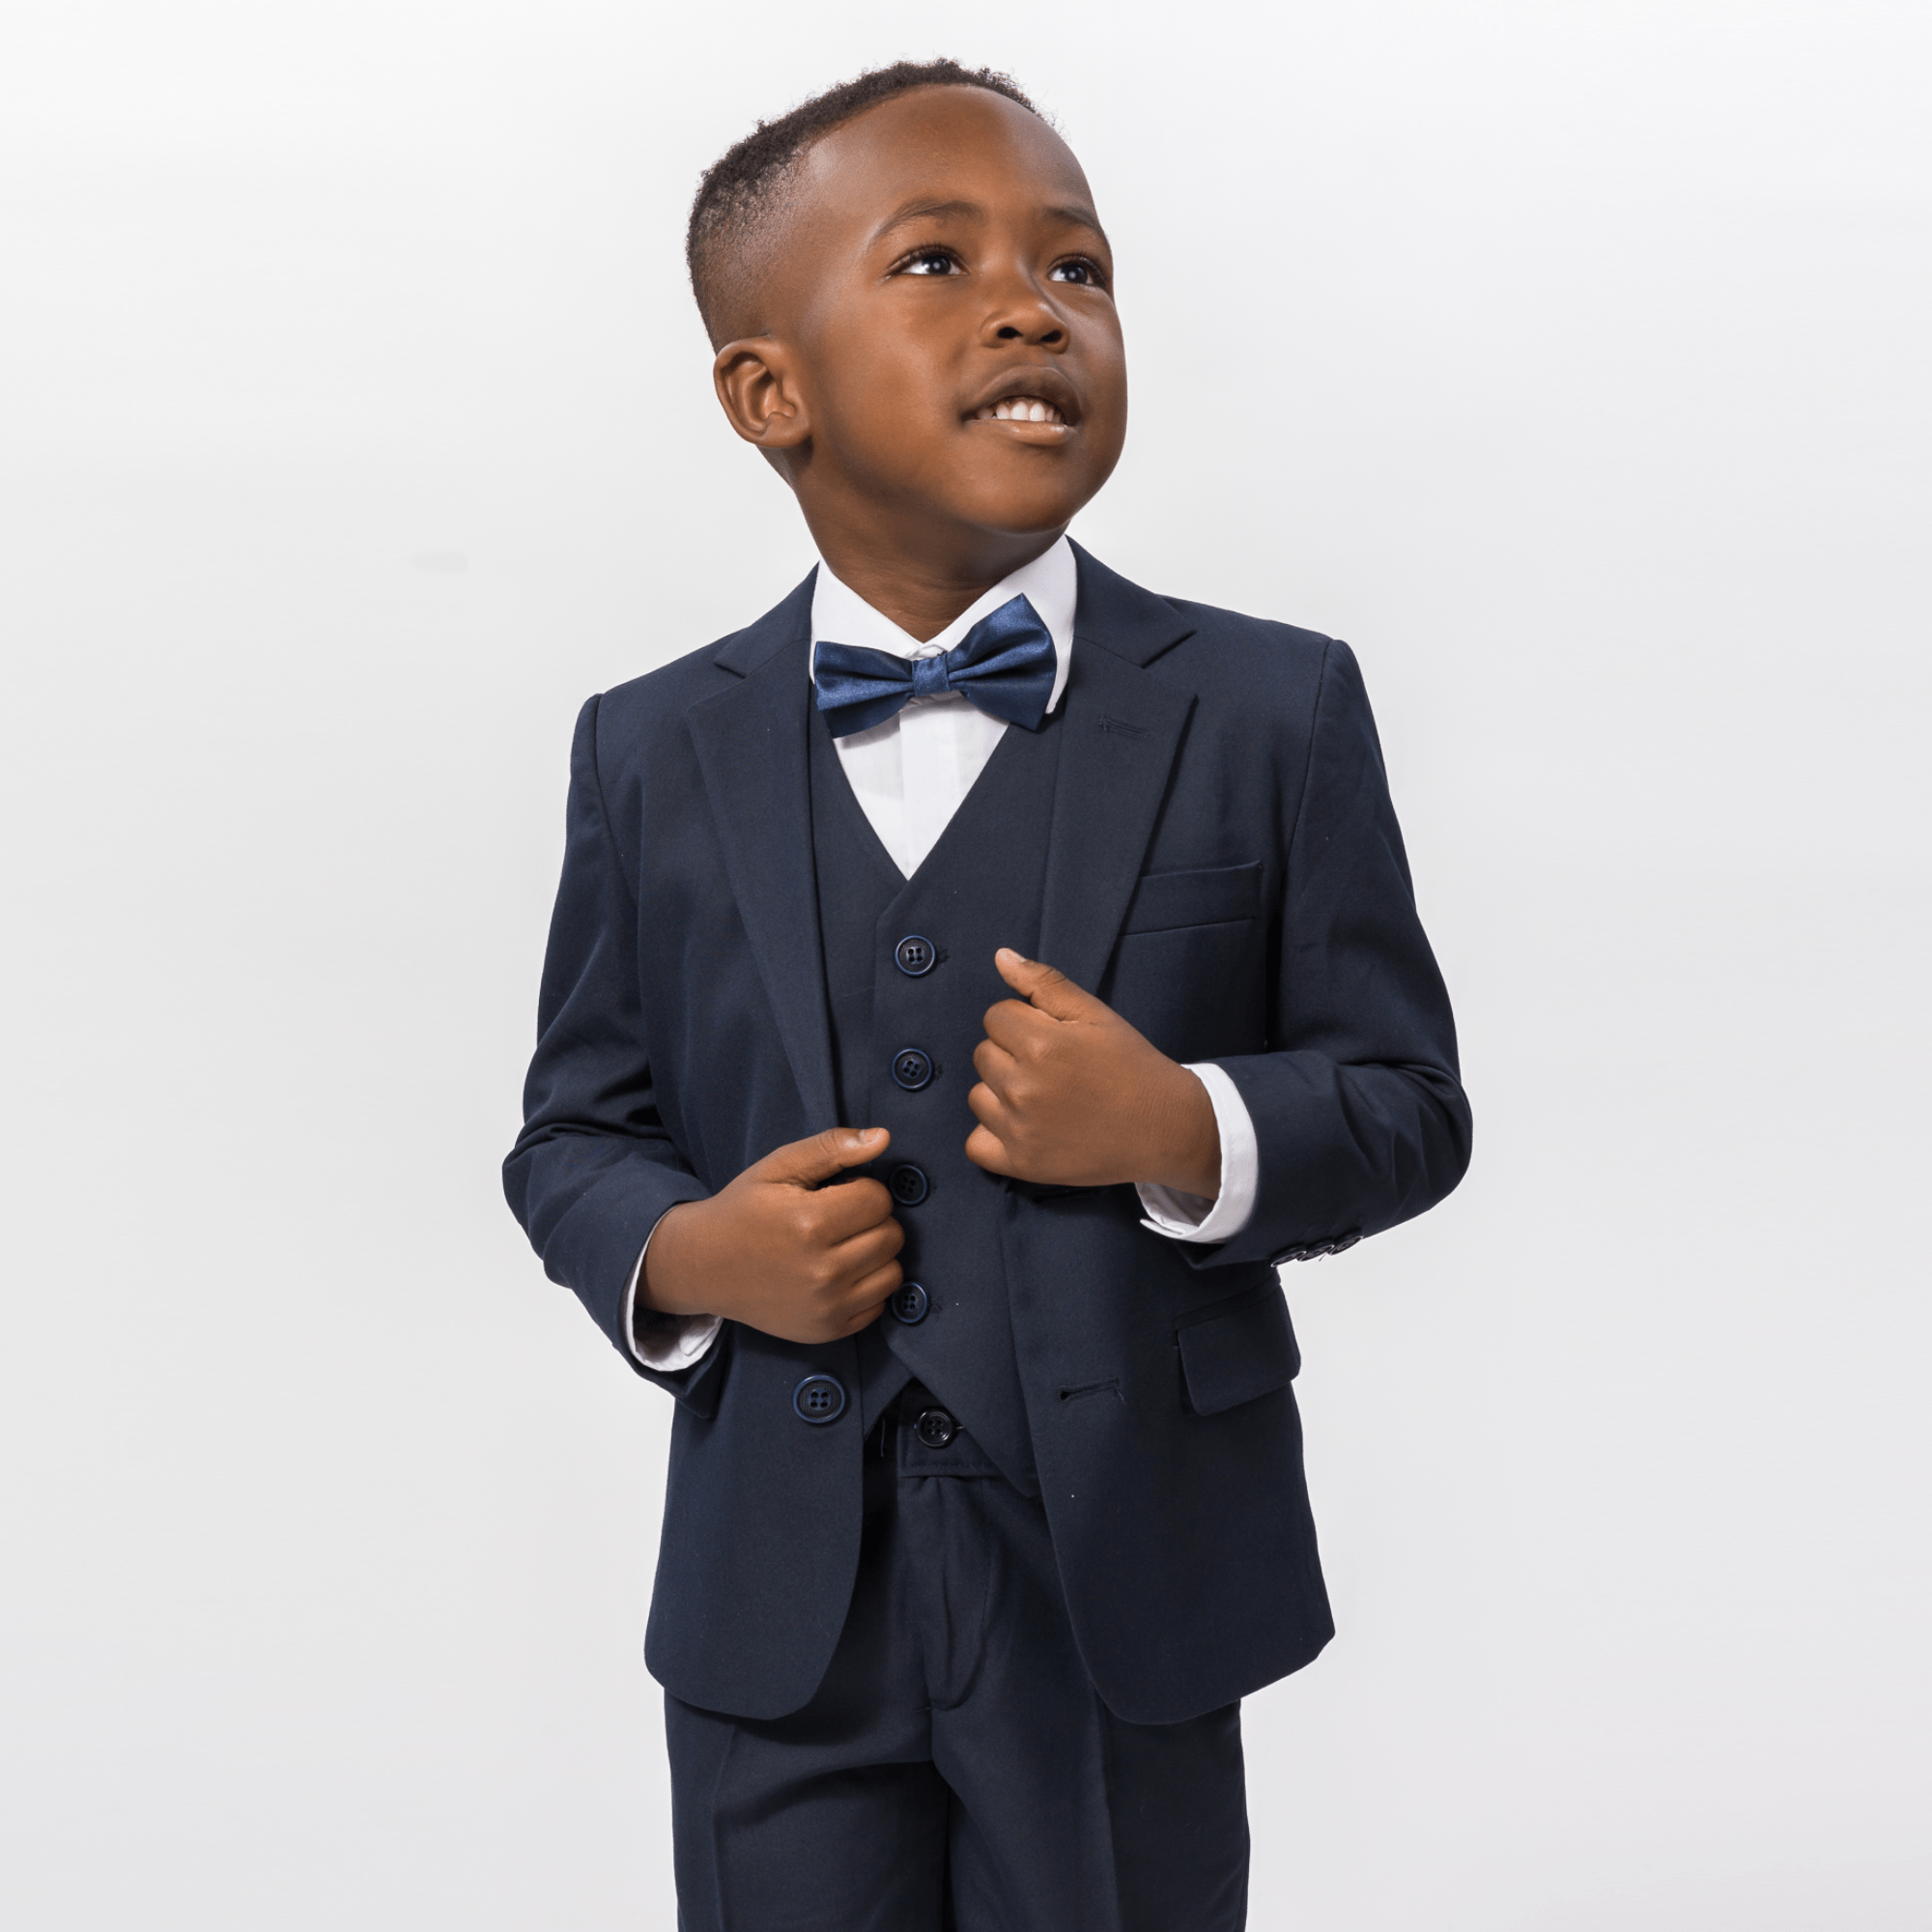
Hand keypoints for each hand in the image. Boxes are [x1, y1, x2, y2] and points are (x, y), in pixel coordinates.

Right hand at [641, 1127, 902, 1344]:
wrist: (705, 1267)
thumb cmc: (744, 1210)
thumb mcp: (778, 1166)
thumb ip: (832, 1147)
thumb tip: (883, 1137)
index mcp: (809, 1223)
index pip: (880, 1199)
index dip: (862, 1189)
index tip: (835, 1194)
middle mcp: (822, 1271)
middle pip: (892, 1235)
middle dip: (872, 1220)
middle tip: (838, 1220)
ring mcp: (826, 1306)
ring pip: (893, 1272)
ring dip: (875, 1255)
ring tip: (841, 1246)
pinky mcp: (827, 1330)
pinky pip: (879, 1305)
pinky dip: (867, 1287)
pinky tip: (838, 1274)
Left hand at [966, 950, 1221, 1195]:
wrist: (1164, 1127)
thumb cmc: (1130, 1065)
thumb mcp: (1095, 1014)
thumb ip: (1044, 982)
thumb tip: (1000, 956)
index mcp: (1042, 1045)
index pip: (995, 1017)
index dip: (1023, 1022)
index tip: (1053, 1038)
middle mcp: (1024, 1088)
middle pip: (983, 1054)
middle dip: (1011, 1054)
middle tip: (1053, 1069)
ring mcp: (1020, 1129)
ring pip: (977, 1096)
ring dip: (1001, 1093)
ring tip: (1044, 1098)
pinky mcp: (1021, 1164)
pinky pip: (975, 1144)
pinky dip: (993, 1136)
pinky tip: (1024, 1127)